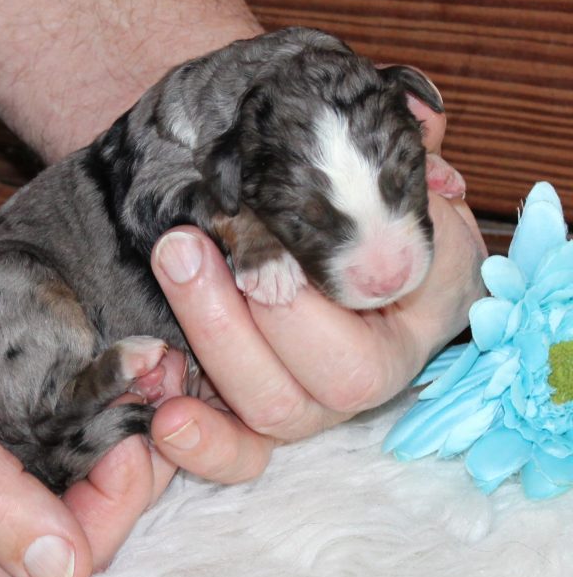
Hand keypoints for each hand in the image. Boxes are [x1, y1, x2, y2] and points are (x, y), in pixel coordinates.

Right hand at [0, 171, 182, 576]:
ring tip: (160, 369)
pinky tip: (141, 355)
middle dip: (134, 459)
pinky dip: (117, 382)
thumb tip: (61, 572)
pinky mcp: (20, 381)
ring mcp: (3, 427)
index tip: (131, 448)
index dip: (107, 511)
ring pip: (90, 449)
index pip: (53, 553)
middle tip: (160, 398)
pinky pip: (82, 399)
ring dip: (134, 416)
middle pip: (84, 502)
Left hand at [148, 98, 486, 481]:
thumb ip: (405, 159)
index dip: (298, 311)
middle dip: (229, 322)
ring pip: (260, 416)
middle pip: (299, 392)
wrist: (332, 228)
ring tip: (166, 272)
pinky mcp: (256, 412)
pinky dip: (202, 444)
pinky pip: (237, 454)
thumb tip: (414, 122)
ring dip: (204, 349)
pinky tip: (163, 412)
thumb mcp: (397, 180)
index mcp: (401, 333)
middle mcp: (352, 381)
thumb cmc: (369, 208)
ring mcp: (304, 401)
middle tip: (182, 248)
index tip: (247, 242)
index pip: (358, 352)